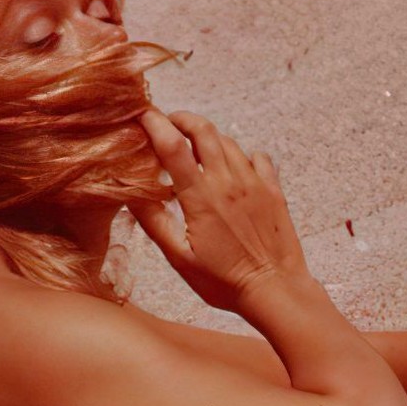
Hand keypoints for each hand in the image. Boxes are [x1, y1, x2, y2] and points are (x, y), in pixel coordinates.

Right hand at [129, 108, 312, 314]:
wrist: (274, 289)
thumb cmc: (224, 282)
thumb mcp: (180, 259)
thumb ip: (155, 223)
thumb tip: (132, 196)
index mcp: (201, 197)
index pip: (173, 146)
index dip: (155, 124)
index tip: (142, 116)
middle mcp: (228, 181)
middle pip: (203, 130)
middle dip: (182, 119)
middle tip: (168, 124)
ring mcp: (254, 182)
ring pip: (228, 142)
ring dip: (207, 138)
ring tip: (195, 150)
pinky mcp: (273, 190)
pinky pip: (257, 157)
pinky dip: (241, 155)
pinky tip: (233, 169)